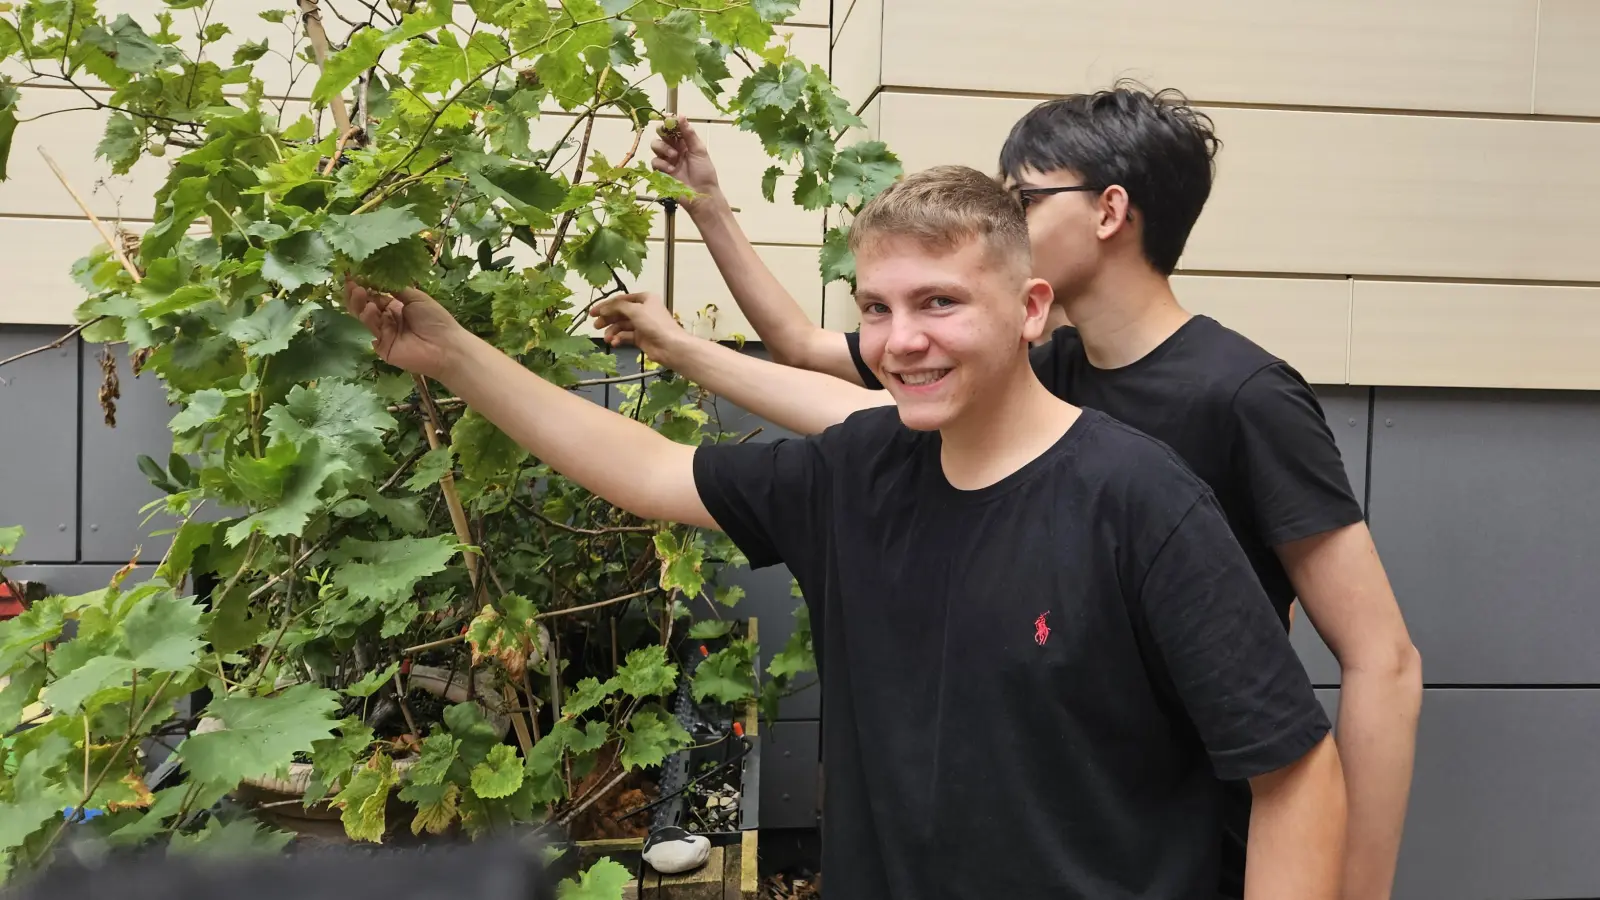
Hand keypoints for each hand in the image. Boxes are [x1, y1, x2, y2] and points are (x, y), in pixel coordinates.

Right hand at [343, 278, 469, 379]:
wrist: (446, 346)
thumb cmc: (435, 319)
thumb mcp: (416, 298)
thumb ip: (397, 289)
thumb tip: (378, 279)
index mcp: (397, 308)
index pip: (375, 296)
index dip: (366, 286)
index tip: (355, 275)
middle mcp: (388, 320)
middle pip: (365, 307)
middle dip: (357, 295)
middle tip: (351, 283)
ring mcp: (384, 334)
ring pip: (365, 318)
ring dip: (359, 304)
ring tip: (358, 291)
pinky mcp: (382, 347)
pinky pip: (371, 331)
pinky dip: (368, 318)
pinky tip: (370, 308)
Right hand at [590, 291, 687, 367]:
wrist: (670, 346)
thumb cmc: (654, 324)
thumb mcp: (635, 310)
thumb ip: (617, 307)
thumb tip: (603, 308)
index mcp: (644, 298)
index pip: (621, 300)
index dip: (606, 305)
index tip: (592, 312)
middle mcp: (643, 310)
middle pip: (620, 312)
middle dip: (607, 319)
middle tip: (595, 325)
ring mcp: (642, 324)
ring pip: (622, 325)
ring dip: (612, 331)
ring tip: (606, 338)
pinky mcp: (641, 338)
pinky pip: (626, 336)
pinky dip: (619, 338)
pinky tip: (614, 343)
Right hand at [651, 116, 720, 211]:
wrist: (701, 195)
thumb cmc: (704, 173)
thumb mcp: (699, 150)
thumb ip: (689, 134)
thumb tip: (681, 116)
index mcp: (685, 142)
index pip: (673, 127)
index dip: (669, 121)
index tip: (667, 116)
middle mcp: (674, 148)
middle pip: (661, 134)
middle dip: (663, 133)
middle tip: (667, 135)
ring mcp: (667, 160)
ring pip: (655, 145)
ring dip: (663, 148)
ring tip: (674, 157)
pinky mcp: (661, 171)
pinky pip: (654, 161)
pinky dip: (662, 164)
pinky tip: (671, 170)